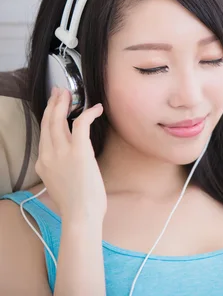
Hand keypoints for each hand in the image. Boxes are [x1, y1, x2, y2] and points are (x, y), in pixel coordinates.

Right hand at [35, 87, 106, 222]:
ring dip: (64, 103)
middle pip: (47, 122)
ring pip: (59, 120)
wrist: (80, 215)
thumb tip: (71, 158)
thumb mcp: (60, 182)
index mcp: (42, 162)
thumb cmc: (77, 203)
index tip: (54, 105)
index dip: (49, 116)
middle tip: (60, 91)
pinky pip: (80, 124)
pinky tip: (97, 108)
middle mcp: (48, 155)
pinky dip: (88, 113)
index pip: (44, 134)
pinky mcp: (78, 151)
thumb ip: (60, 167)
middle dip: (53, 104)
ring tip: (70, 93)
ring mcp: (61, 152)